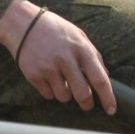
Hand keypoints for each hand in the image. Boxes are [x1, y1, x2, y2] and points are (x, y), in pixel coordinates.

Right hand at [0, 0, 115, 113]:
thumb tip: (105, 76)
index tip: (111, 110)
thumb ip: (93, 55)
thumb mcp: (78, 35)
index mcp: (81, 48)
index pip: (99, 79)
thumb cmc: (55, 30)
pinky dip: (50, 91)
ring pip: (64, 97)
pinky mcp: (34, 75)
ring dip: (66, 94)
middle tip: (87, 104)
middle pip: (83, 94)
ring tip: (61, 80)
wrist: (23, 23)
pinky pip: (48, 96)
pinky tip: (48, 77)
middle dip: (87, 104)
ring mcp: (48, 67)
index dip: (108, 98)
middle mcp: (65, 59)